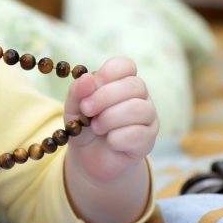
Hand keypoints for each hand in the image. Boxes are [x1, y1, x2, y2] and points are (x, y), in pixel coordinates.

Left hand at [64, 56, 158, 183]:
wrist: (88, 157)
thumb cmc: (84, 125)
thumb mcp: (73, 107)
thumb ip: (78, 91)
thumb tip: (88, 78)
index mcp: (122, 82)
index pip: (126, 65)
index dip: (110, 71)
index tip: (92, 83)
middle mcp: (140, 97)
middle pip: (134, 85)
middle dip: (104, 97)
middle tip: (86, 109)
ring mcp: (148, 118)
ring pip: (138, 108)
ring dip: (110, 118)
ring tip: (96, 127)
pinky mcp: (148, 140)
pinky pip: (137, 134)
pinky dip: (116, 138)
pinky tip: (109, 140)